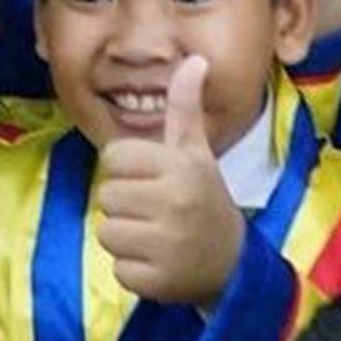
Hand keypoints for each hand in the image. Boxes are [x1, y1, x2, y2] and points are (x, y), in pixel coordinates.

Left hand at [96, 57, 245, 306]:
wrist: (234, 263)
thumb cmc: (206, 198)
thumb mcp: (196, 152)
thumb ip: (185, 107)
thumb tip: (195, 59)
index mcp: (180, 167)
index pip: (114, 158)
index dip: (127, 169)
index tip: (152, 179)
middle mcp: (173, 203)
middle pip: (107, 196)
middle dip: (125, 204)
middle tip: (156, 210)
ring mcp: (166, 245)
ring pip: (107, 233)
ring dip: (125, 238)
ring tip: (155, 236)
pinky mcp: (157, 281)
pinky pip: (118, 269)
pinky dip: (133, 269)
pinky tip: (158, 262)